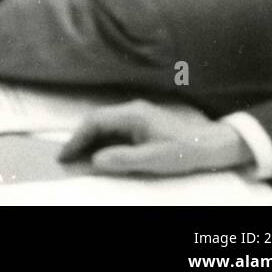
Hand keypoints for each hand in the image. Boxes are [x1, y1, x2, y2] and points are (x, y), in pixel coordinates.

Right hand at [60, 101, 253, 176]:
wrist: (208, 146)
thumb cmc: (181, 153)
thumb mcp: (152, 160)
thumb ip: (123, 159)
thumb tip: (95, 161)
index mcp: (132, 115)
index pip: (95, 121)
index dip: (77, 138)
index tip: (64, 155)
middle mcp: (131, 110)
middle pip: (96, 120)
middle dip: (79, 138)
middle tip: (66, 158)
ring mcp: (136, 115)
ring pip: (104, 124)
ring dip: (89, 139)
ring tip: (78, 157)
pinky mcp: (141, 123)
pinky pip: (114, 129)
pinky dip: (101, 140)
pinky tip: (99, 153)